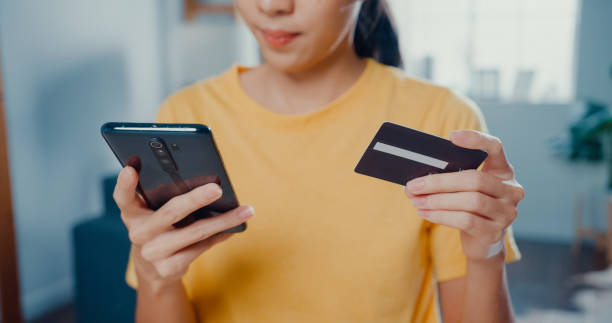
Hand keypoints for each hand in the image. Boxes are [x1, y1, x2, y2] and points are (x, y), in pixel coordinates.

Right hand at [113, 166, 253, 290]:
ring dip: (224, 220)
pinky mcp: (169, 268)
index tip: (132, 168)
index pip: (123, 197)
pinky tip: (235, 227)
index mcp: (132, 213)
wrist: (152, 269)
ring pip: (196, 232)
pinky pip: (202, 247)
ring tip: (246, 210)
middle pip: (171, 212)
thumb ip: (167, 196)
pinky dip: (221, 235)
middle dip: (196, 199)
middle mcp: (139, 233)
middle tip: (217, 188)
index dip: (125, 183)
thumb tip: (209, 183)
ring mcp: (153, 253)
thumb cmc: (160, 227)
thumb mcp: (155, 212)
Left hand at [404, 130, 523, 261]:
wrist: (481, 242)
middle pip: (474, 179)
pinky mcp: (495, 232)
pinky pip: (466, 220)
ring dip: (437, 201)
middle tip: (413, 186)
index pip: (495, 147)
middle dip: (439, 182)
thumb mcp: (463, 189)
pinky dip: (441, 216)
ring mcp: (506, 212)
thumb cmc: (467, 207)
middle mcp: (511, 190)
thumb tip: (415, 180)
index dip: (476, 140)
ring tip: (416, 201)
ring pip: (470, 201)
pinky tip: (425, 213)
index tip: (451, 137)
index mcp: (503, 171)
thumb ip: (449, 178)